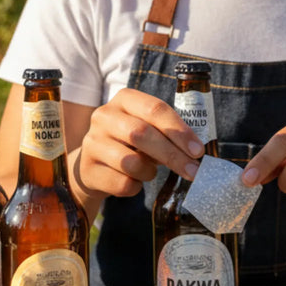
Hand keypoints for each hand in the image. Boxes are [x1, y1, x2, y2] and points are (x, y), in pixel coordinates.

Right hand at [75, 88, 204, 201]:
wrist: (93, 165)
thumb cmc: (130, 145)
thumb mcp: (147, 129)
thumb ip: (167, 133)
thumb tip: (196, 152)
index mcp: (124, 99)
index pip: (155, 109)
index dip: (179, 130)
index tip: (198, 150)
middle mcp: (104, 116)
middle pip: (142, 133)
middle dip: (172, 155)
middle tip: (193, 171)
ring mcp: (92, 142)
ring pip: (130, 162)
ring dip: (148, 172)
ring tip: (148, 171)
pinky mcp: (87, 169)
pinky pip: (122, 183)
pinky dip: (135, 186)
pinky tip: (132, 180)